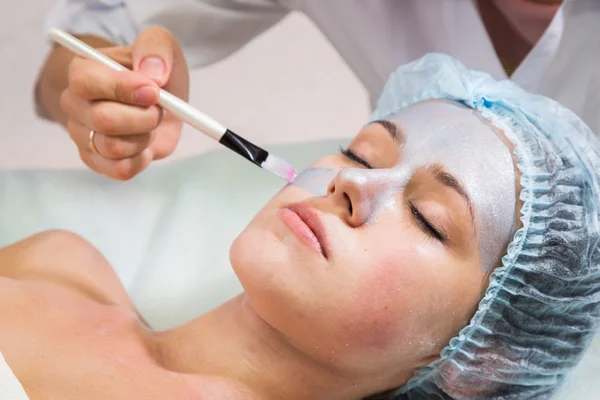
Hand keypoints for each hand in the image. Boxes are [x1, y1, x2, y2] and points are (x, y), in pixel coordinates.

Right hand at [59, 27, 188, 179]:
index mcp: (83, 71)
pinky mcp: (96, 160)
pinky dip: (142, 160)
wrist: (159, 100)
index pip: (86, 82)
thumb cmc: (154, 71)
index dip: (124, 89)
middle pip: (104, 121)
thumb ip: (155, 48)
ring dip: (145, 138)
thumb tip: (153, 74)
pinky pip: (120, 170)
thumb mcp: (161, 45)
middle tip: (158, 110)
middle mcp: (75, 104)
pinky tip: (146, 146)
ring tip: (151, 126)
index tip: (154, 91)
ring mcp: (82, 135)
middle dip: (144, 118)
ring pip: (114, 149)